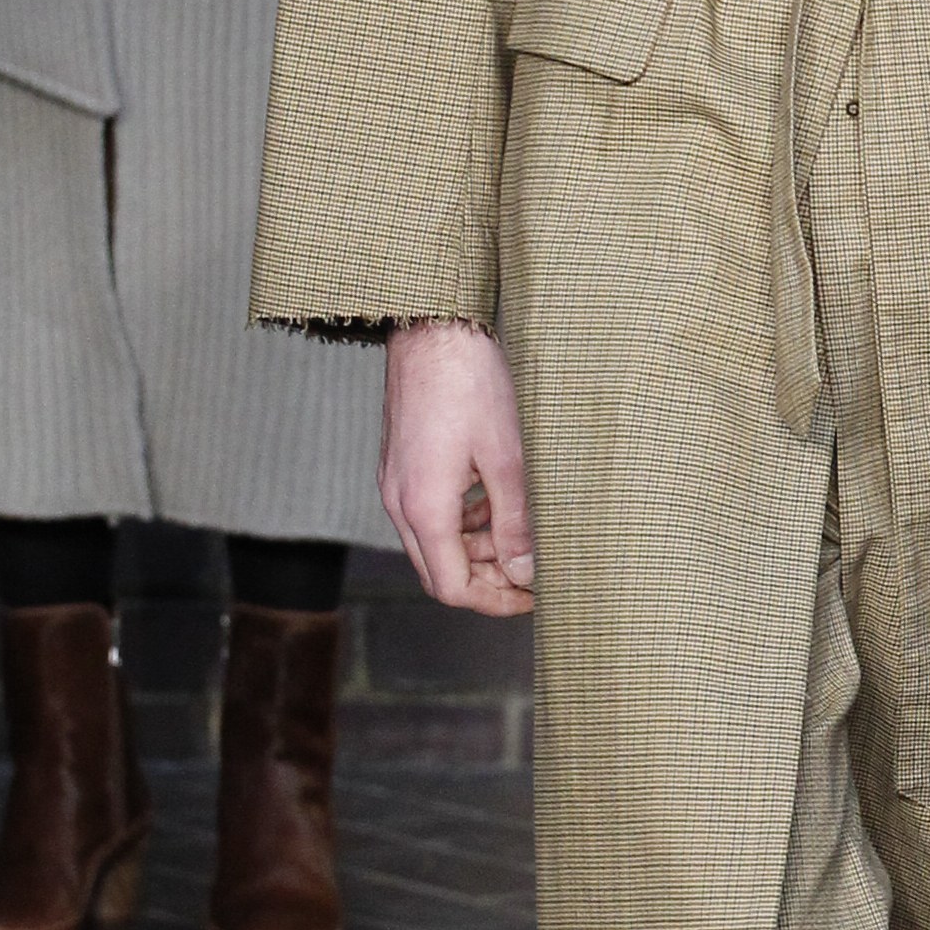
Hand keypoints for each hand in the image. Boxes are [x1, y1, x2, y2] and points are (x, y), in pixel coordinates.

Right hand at [380, 319, 535, 614]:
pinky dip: (462, 523)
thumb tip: (526, 573)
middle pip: (439, 573)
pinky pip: (428, 515)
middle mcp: (400, 502)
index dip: (495, 602)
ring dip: (476, 551)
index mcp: (424, 508)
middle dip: (486, 583)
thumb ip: (515, 523)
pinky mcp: (401, 466)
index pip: (452, 588)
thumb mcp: (507, 458)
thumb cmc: (471, 383)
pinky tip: (494, 505)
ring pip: (434, 545)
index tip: (534, 595)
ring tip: (520, 536)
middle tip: (531, 575)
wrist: (432, 327)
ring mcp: (396, 484)